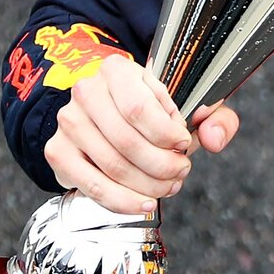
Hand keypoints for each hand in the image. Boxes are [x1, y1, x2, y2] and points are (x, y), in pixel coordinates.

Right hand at [45, 52, 238, 214]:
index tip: (183, 145)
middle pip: (127, 142)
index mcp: (116, 70)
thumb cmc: (152, 111)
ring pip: (113, 167)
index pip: (139, 109)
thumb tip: (213, 138)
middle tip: (180, 172)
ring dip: (148, 186)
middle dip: (163, 166)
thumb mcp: (188, 104)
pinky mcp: (58, 152)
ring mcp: (69, 123)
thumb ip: (215, 117)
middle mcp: (86, 92)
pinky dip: (122, 202)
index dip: (167, 136)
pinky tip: (143, 203)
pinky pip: (92, 187)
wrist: (109, 114)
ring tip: (168, 187)